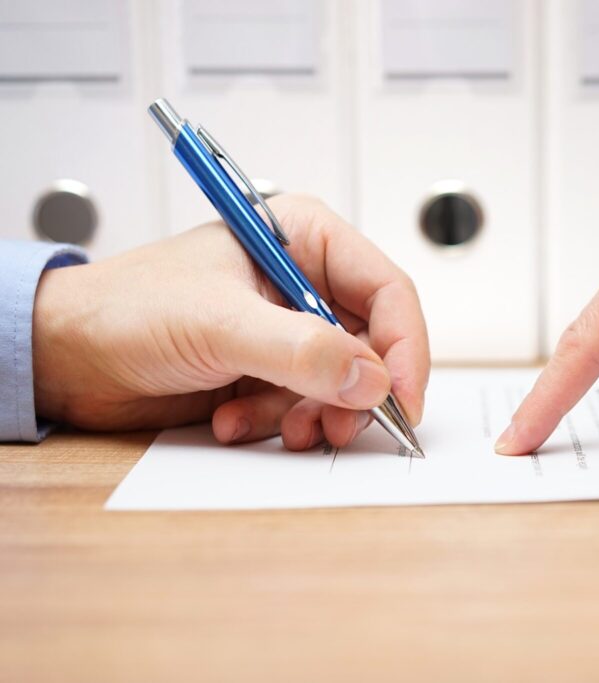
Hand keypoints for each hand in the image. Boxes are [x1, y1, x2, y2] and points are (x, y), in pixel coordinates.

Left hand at [33, 194, 428, 450]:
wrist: (65, 356)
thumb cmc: (125, 308)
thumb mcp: (219, 323)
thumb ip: (300, 350)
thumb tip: (371, 378)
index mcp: (304, 240)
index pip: (387, 290)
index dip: (404, 347)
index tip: (401, 398)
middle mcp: (304, 284)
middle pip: (373, 344)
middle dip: (355, 392)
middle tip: (334, 425)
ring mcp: (288, 330)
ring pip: (343, 384)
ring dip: (312, 414)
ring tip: (273, 425)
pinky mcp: (270, 370)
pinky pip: (307, 406)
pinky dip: (278, 423)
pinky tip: (233, 419)